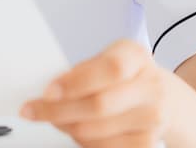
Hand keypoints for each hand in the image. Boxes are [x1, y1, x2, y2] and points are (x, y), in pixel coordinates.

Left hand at [19, 39, 173, 146]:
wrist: (162, 97)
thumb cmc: (127, 74)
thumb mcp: (108, 56)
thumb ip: (83, 69)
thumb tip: (50, 88)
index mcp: (136, 57)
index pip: (110, 69)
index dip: (77, 82)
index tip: (48, 91)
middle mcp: (150, 88)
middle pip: (99, 105)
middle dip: (57, 110)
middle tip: (33, 110)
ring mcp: (151, 119)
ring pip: (95, 131)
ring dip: (65, 126)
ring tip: (53, 117)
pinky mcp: (146, 143)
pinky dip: (81, 141)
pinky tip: (74, 129)